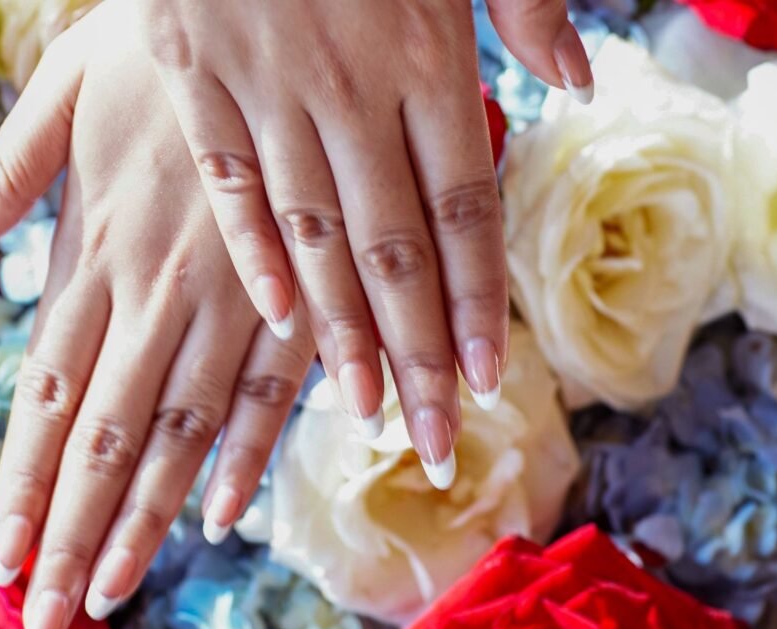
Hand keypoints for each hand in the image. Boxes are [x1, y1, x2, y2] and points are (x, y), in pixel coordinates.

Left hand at [0, 3, 314, 628]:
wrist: (281, 5)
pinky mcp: (296, 293)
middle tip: (53, 621)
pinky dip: (243, 455)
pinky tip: (219, 514)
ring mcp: (229, 297)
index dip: (26, 481)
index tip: (9, 559)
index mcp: (95, 249)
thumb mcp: (64, 91)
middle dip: (77, 531)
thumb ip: (6, 176)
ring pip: (179, 430)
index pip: (47, 393)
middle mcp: (155, 290)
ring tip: (116, 589)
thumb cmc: (165, 46)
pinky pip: (271, 387)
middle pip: (106, 434)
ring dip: (146, 516)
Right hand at [142, 0, 591, 485]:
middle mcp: (353, 89)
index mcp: (424, 55)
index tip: (482, 378)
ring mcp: (270, 88)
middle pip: (392, 247)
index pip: (460, 207)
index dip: (474, 299)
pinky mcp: (196, 79)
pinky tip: (276, 320)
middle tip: (431, 436)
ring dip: (340, 329)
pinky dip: (253, 251)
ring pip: (312, 233)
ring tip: (360, 408)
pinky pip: (230, 180)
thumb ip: (524, 6)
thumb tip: (580, 77)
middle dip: (415, 349)